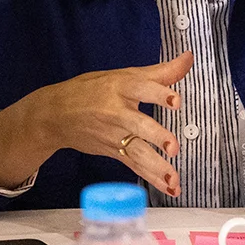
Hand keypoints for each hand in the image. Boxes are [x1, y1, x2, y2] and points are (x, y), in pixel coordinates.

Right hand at [0, 55, 193, 195]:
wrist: (55, 115)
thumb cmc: (92, 90)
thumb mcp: (123, 75)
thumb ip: (160, 71)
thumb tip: (189, 57)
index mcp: (120, 87)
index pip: (142, 88)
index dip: (159, 93)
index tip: (176, 101)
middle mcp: (117, 112)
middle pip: (138, 125)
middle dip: (156, 136)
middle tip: (172, 147)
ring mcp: (113, 135)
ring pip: (136, 151)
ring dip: (155, 166)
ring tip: (173, 178)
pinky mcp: (112, 151)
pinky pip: (134, 166)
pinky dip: (152, 178)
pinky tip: (170, 187)